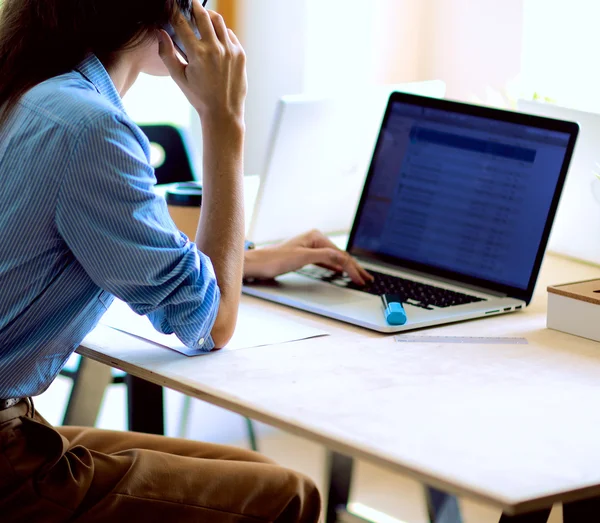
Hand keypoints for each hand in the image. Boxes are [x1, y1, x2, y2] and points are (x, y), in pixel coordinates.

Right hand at [158, 0, 246, 124]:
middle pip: (203, 15)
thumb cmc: (199, 97)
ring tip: (202, 17)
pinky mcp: (240, 54)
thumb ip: (167, 53)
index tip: (172, 5)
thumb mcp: (178, 77)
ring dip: (209, 16)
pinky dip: (221, 32)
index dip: (174, 11)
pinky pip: (229, 34)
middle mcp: (215, 49)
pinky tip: (215, 36)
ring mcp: (230, 50)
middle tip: (189, 3)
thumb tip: (159, 32)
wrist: (224, 112)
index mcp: (197, 54)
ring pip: (218, 21)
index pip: (182, 24)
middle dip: (194, 6)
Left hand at [244, 230, 373, 285]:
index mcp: (316, 236)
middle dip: (354, 268)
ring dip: (347, 268)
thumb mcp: (302, 257)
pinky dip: (336, 267)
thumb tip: (342, 258)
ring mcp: (310, 248)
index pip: (340, 254)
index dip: (352, 268)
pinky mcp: (305, 256)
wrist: (258, 264)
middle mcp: (314, 239)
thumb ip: (324, 256)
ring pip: (334, 259)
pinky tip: (341, 271)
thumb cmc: (275, 259)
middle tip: (367, 279)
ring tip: (359, 277)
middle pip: (340, 256)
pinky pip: (326, 262)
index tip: (360, 279)